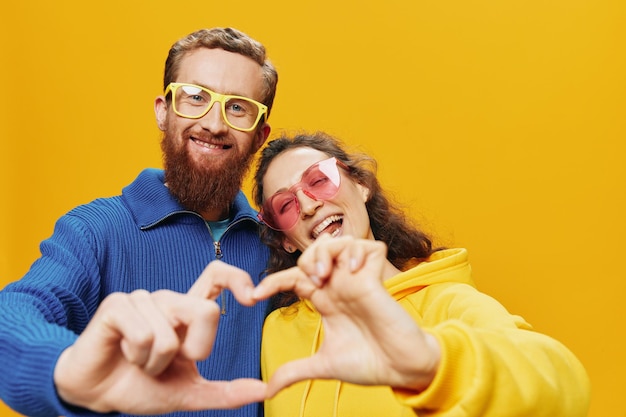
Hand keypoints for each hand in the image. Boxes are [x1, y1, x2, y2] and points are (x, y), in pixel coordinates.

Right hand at [54, 261, 265, 413]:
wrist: (97, 395)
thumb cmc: (141, 386)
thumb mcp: (188, 393)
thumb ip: (225, 392)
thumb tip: (263, 390)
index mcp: (188, 313)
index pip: (216, 275)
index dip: (237, 278)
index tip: (252, 299)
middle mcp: (169, 301)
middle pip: (206, 311)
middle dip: (194, 351)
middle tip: (169, 363)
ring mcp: (142, 299)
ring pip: (169, 335)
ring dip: (155, 363)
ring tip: (140, 361)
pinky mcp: (117, 305)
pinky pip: (143, 334)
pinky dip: (136, 356)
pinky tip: (123, 354)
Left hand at [253, 235, 440, 396]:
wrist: (401, 371)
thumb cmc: (368, 363)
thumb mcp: (323, 365)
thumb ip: (294, 371)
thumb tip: (267, 390)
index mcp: (326, 301)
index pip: (294, 278)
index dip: (273, 282)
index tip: (253, 296)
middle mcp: (340, 286)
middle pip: (315, 251)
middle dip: (305, 259)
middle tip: (310, 282)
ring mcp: (359, 280)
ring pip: (340, 241)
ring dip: (327, 251)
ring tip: (325, 273)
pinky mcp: (378, 279)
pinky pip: (371, 247)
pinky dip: (359, 252)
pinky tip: (353, 272)